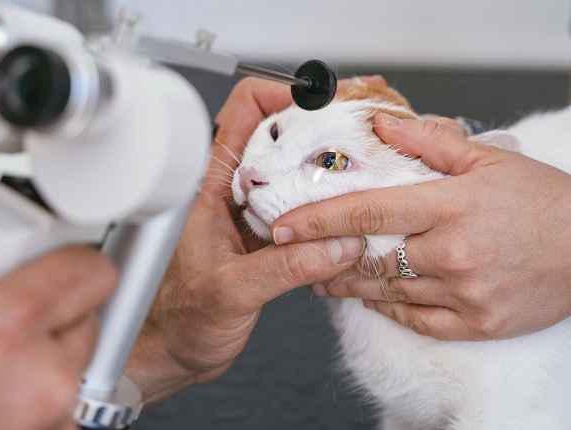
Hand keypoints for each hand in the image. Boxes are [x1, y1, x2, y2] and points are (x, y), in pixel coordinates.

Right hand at [0, 151, 116, 429]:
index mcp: (0, 331)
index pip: (92, 269)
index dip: (69, 253)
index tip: (44, 255)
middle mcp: (38, 380)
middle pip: (90, 311)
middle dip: (53, 300)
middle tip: (1, 305)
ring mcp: (46, 420)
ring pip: (81, 358)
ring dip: (47, 347)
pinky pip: (68, 401)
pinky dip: (41, 387)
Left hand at [124, 77, 387, 405]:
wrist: (172, 352)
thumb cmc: (178, 320)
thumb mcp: (232, 291)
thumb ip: (285, 267)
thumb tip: (338, 244)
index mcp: (209, 188)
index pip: (243, 112)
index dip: (282, 95)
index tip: (323, 104)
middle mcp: (230, 193)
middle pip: (278, 136)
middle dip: (319, 128)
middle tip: (357, 132)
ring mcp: (250, 214)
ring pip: (293, 171)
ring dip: (326, 168)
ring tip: (363, 167)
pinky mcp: (266, 238)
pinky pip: (302, 208)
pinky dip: (327, 206)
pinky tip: (349, 212)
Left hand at [272, 114, 570, 340]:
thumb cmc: (545, 202)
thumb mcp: (490, 160)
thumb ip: (430, 142)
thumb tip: (381, 124)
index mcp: (450, 207)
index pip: (366, 211)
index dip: (317, 219)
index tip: (282, 224)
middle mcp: (451, 253)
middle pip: (367, 257)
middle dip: (323, 257)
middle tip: (294, 253)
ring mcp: (463, 293)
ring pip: (386, 291)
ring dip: (347, 285)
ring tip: (320, 278)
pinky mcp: (476, 324)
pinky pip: (417, 320)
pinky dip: (388, 309)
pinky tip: (369, 299)